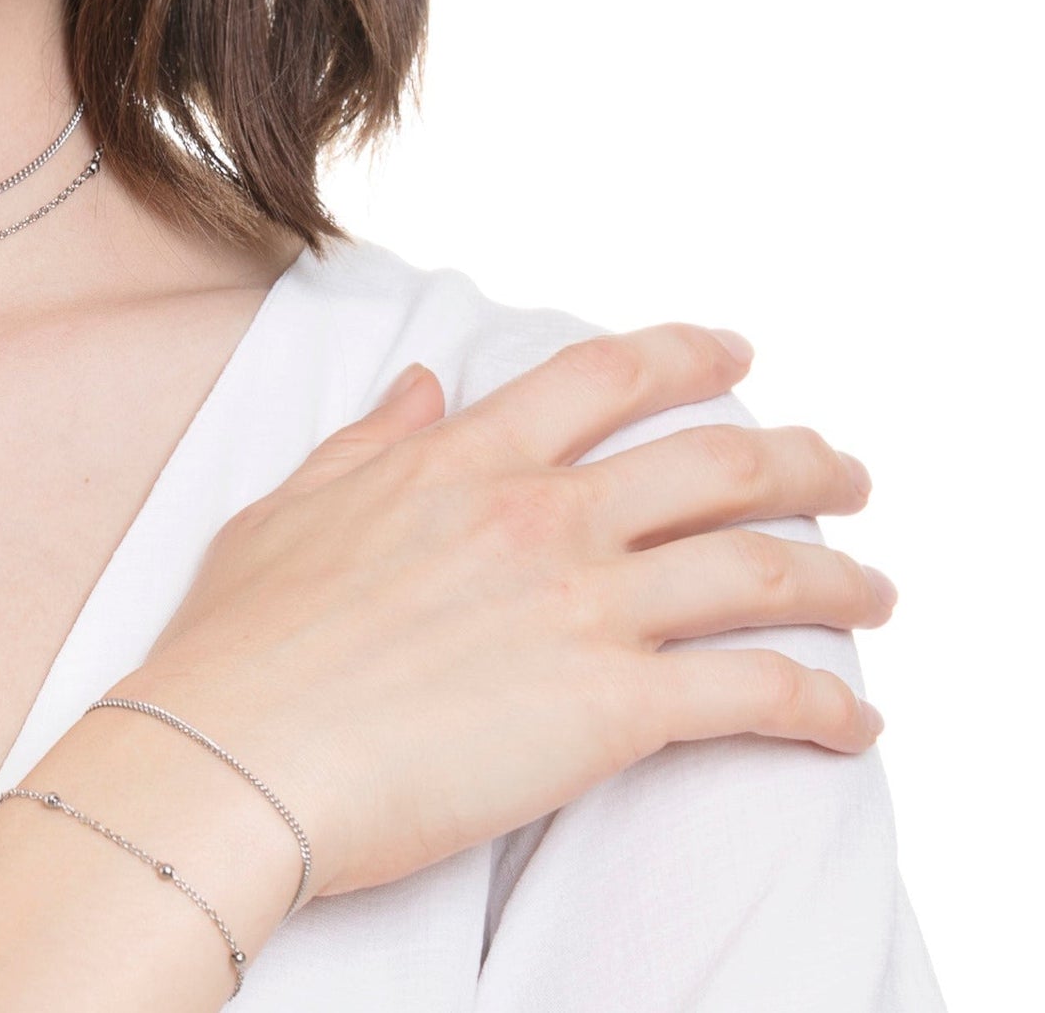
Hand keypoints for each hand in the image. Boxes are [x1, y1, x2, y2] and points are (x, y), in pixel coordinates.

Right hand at [107, 325, 888, 900]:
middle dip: (803, 460)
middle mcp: (537, 514)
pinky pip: (753, 693)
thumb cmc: (239, 643)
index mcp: (463, 462)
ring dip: (841, 578)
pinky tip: (853, 722)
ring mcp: (580, 606)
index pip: (602, 376)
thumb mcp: (290, 507)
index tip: (731, 352)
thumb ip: (369, 442)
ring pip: (759, 568)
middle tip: (844, 471)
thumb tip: (424, 386)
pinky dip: (822, 706)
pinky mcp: (610, 710)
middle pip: (715, 461)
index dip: (684, 354)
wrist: (230, 755)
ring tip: (877, 590)